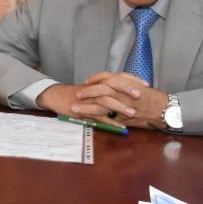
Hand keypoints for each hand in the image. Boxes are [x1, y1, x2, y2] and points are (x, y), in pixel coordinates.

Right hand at [35, 73, 159, 128]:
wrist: (57, 96)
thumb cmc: (78, 93)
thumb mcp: (94, 88)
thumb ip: (109, 89)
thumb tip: (128, 92)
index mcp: (99, 82)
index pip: (118, 76)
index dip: (132, 79)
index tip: (146, 84)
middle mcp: (95, 88)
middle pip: (112, 85)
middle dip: (126, 89)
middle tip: (139, 95)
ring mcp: (89, 99)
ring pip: (105, 100)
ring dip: (119, 106)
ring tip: (132, 113)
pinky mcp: (84, 110)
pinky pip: (98, 116)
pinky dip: (110, 122)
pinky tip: (121, 127)